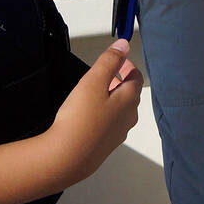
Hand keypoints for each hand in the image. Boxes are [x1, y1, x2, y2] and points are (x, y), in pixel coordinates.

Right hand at [44, 41, 142, 187]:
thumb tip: (124, 45)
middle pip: (130, 94)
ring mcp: (117, 133)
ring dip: (112, 98)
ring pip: (120, 110)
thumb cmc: (80, 120)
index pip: (136, 78)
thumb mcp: (94, 81)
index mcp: (130, 100)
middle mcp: (128, 118)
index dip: (128, 66)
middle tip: (109, 74)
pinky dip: (104, 114)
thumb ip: (109, 61)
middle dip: (120, 81)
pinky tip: (88, 115)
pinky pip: (109, 124)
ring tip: (97, 92)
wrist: (67, 158)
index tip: (119, 60)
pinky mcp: (105, 145)